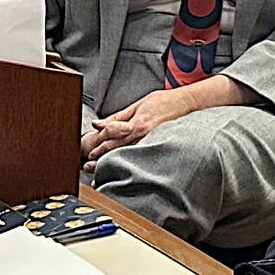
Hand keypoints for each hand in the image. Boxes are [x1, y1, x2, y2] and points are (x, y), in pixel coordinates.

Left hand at [82, 75, 242, 171]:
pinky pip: (139, 156)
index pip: (111, 136)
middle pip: (116, 149)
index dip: (98, 144)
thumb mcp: (137, 106)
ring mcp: (150, 142)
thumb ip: (116, 117)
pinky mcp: (156, 145)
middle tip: (87, 166)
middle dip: (100, 157)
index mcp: (136, 124)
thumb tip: (97, 124)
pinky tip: (122, 170)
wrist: (187, 104)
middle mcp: (142, 135)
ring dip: (112, 163)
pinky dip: (129, 162)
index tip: (88, 152)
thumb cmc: (163, 102)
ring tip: (99, 172)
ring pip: (126, 155)